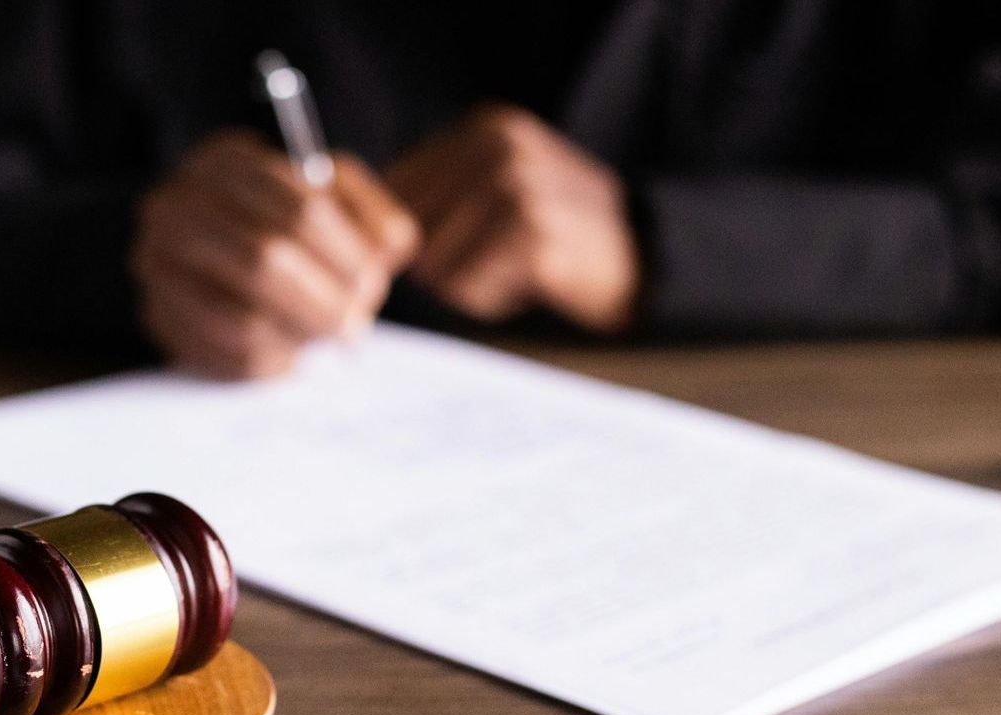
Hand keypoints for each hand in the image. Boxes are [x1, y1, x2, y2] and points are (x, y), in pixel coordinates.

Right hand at [131, 130, 417, 378]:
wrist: (214, 245)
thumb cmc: (288, 220)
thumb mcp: (335, 197)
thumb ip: (372, 215)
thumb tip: (385, 252)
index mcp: (225, 162)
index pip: (301, 210)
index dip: (346, 256)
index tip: (371, 284)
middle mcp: (175, 206)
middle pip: (265, 262)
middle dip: (323, 303)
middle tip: (354, 327)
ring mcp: (156, 263)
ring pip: (242, 320)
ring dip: (299, 338)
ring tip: (321, 338)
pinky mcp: (157, 316)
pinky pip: (223, 357)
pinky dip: (271, 363)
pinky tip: (289, 353)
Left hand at [386, 104, 638, 333]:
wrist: (642, 258)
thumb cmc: (555, 231)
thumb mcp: (500, 185)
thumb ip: (436, 192)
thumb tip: (358, 230)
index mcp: (485, 127)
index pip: (395, 188)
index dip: (405, 236)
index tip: (440, 251)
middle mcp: (500, 147)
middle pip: (409, 230)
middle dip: (437, 262)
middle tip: (490, 262)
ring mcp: (518, 188)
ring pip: (434, 264)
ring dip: (465, 285)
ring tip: (511, 270)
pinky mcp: (533, 237)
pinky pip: (467, 289)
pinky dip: (489, 301)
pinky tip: (528, 285)